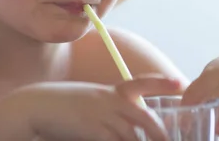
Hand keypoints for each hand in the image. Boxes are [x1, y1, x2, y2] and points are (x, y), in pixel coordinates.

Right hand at [19, 75, 181, 140]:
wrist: (37, 105)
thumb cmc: (61, 103)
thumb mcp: (89, 99)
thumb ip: (108, 109)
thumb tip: (127, 123)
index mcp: (111, 91)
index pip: (142, 83)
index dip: (163, 83)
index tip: (180, 83)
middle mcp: (112, 102)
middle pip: (147, 119)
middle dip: (161, 135)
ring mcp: (104, 117)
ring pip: (134, 138)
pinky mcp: (95, 132)